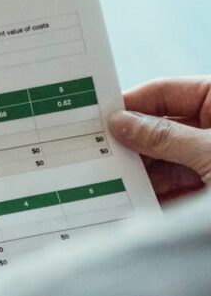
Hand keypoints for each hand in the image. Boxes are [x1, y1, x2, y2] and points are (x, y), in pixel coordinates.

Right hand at [108, 77, 210, 202]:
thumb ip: (165, 137)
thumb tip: (121, 122)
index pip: (167, 92)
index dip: (131, 104)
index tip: (97, 118)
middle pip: (162, 128)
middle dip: (132, 144)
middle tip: (97, 153)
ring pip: (166, 161)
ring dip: (140, 174)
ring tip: (109, 182)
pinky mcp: (208, 194)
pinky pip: (177, 189)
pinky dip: (156, 196)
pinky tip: (132, 203)